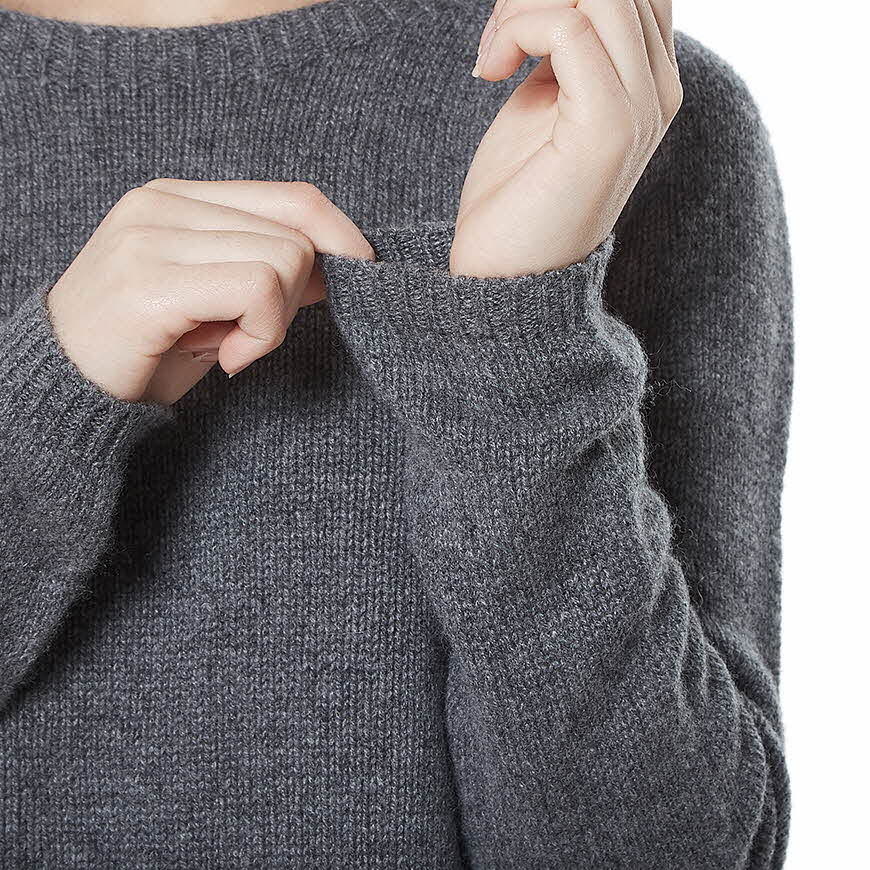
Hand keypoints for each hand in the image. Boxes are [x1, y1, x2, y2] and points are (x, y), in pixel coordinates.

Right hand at [47, 180, 372, 404]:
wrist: (65, 387)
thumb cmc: (146, 348)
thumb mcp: (216, 300)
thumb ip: (266, 269)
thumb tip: (339, 264)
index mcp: (180, 198)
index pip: (291, 196)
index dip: (341, 234)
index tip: (361, 272)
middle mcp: (164, 204)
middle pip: (297, 232)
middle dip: (295, 297)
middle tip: (250, 338)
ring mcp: (154, 236)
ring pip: (284, 259)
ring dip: (272, 322)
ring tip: (228, 347)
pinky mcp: (152, 281)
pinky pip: (257, 289)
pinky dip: (260, 335)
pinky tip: (224, 358)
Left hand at [451, 0, 681, 276]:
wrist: (506, 276)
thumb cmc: (517, 194)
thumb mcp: (543, 100)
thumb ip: (561, 47)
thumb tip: (549, 0)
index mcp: (648, 80)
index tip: (508, 30)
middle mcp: (660, 88)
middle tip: (494, 37)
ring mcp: (643, 108)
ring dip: (524, 6)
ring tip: (491, 54)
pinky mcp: (610, 127)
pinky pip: (570, 30)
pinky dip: (516, 30)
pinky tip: (489, 71)